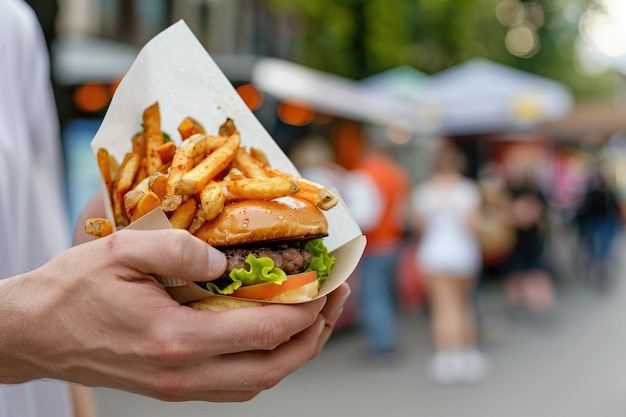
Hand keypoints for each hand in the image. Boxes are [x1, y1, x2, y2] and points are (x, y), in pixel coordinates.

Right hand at [0, 229, 349, 401]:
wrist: (32, 334)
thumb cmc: (72, 291)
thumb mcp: (122, 251)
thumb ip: (180, 249)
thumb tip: (225, 259)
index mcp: (177, 340)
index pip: (266, 332)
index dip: (307, 309)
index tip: (328, 283)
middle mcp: (185, 374)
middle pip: (274, 368)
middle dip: (315, 335)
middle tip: (335, 300)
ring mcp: (180, 387)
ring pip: (259, 383)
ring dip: (295, 353)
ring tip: (315, 318)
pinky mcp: (174, 387)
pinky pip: (236, 385)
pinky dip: (266, 364)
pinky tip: (273, 339)